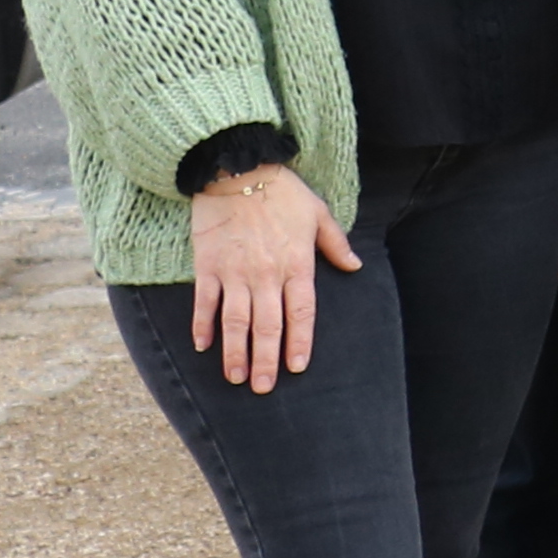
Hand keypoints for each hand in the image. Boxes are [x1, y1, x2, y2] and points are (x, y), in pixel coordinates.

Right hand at [184, 165, 351, 393]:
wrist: (237, 169)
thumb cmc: (282, 192)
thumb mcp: (319, 214)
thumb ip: (335, 245)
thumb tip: (355, 266)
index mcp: (297, 265)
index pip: (302, 313)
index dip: (299, 342)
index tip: (296, 367)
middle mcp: (266, 275)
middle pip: (268, 326)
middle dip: (266, 360)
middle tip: (263, 388)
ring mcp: (235, 272)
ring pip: (236, 321)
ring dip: (236, 352)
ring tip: (236, 378)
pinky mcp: (208, 266)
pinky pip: (205, 302)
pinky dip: (203, 325)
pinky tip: (202, 346)